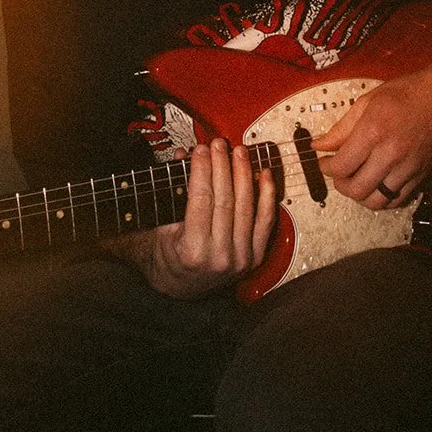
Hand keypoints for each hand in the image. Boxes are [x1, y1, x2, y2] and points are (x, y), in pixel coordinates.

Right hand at [145, 138, 277, 297]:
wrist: (183, 287)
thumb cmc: (170, 255)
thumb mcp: (164, 224)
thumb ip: (175, 189)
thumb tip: (183, 154)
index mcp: (193, 251)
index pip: (201, 199)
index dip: (202, 170)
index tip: (200, 149)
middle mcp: (220, 257)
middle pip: (225, 199)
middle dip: (222, 166)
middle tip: (219, 144)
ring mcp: (241, 258)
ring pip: (246, 206)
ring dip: (244, 174)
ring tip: (240, 152)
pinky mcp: (255, 257)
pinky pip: (266, 221)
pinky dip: (267, 195)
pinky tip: (264, 174)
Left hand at [315, 61, 431, 211]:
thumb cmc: (409, 93)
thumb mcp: (368, 101)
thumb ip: (341, 127)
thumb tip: (320, 145)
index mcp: (374, 131)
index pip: (341, 166)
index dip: (326, 168)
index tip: (324, 162)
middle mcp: (391, 153)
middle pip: (356, 189)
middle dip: (340, 185)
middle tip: (338, 174)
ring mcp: (408, 167)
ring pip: (376, 200)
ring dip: (360, 196)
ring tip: (356, 181)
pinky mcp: (421, 175)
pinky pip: (397, 200)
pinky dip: (382, 198)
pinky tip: (376, 184)